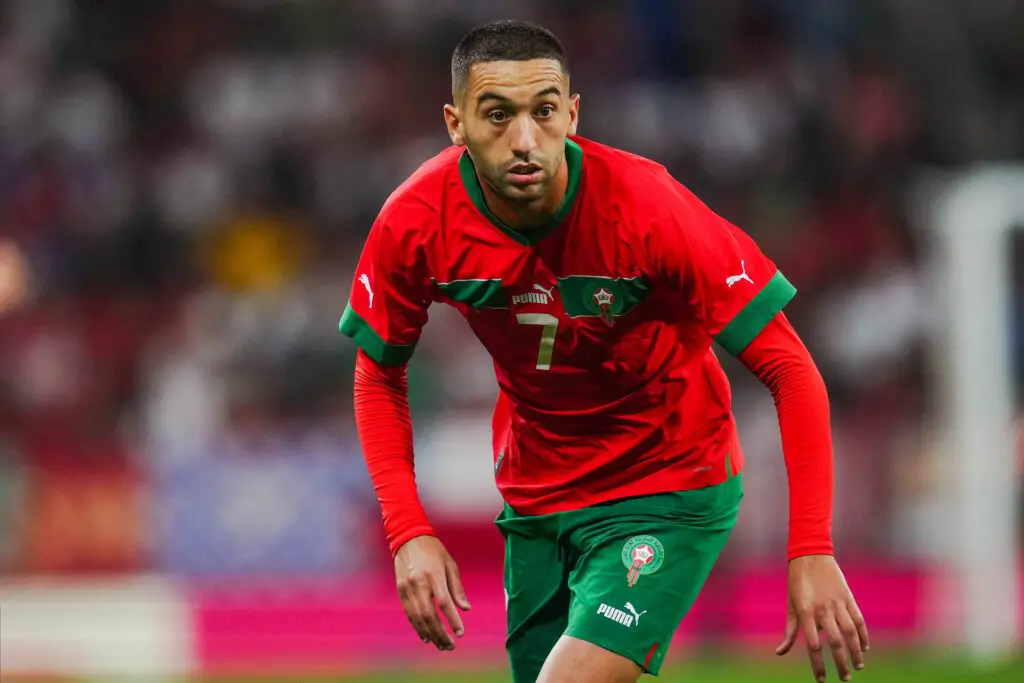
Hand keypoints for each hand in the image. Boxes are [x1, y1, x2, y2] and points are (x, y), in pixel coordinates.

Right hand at [394, 535, 470, 650]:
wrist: (408, 538)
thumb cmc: (434, 551)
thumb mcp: (450, 565)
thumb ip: (457, 588)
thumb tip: (466, 609)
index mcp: (434, 575)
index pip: (444, 603)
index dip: (452, 620)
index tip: (460, 633)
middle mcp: (418, 583)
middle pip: (429, 615)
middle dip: (440, 633)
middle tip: (450, 646)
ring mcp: (407, 588)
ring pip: (418, 618)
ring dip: (430, 634)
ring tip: (440, 645)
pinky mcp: (400, 591)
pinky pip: (409, 614)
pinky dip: (418, 627)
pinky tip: (426, 636)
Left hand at [776, 554, 869, 681]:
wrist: (811, 555)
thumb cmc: (797, 582)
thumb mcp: (791, 605)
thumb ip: (790, 631)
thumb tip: (780, 652)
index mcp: (806, 612)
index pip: (814, 645)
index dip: (819, 664)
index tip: (822, 680)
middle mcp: (823, 609)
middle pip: (835, 642)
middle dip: (841, 663)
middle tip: (844, 678)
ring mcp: (837, 603)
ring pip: (850, 633)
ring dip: (855, 652)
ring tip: (858, 667)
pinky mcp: (848, 597)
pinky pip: (858, 620)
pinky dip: (863, 635)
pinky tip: (864, 647)